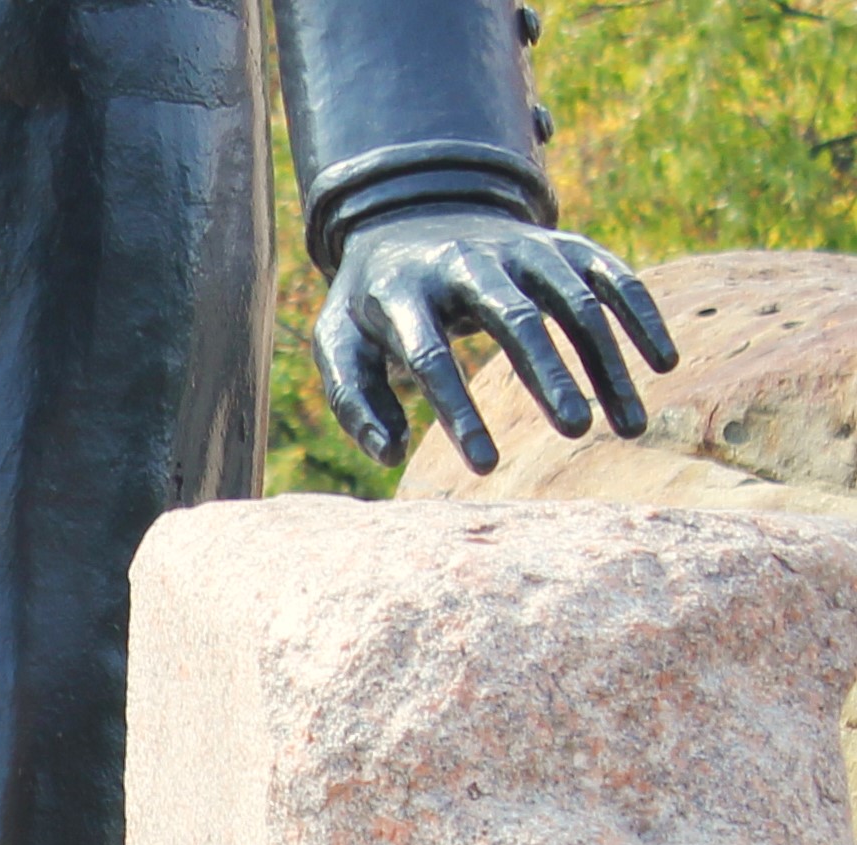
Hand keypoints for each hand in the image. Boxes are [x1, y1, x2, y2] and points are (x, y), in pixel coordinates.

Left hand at [317, 208, 677, 474]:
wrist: (415, 218)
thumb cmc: (377, 305)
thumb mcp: (339, 344)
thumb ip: (353, 400)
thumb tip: (389, 454)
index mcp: (405, 292)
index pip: (433, 356)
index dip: (460, 412)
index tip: (484, 468)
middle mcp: (469, 262)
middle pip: (516, 319)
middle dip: (549, 375)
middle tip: (576, 432)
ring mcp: (523, 248)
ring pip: (575, 301)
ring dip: (607, 361)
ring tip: (629, 427)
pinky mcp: (565, 244)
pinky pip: (613, 275)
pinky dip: (641, 314)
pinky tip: (663, 363)